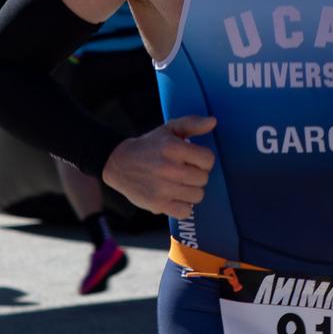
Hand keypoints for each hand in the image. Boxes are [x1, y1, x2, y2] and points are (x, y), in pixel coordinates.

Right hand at [101, 115, 216, 219]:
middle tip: (184, 172)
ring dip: (191, 191)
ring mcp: (163, 188)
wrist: (119, 163)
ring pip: (197, 195)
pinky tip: (175, 197)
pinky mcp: (157, 204)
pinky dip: (182, 206)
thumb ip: (192, 123)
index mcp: (173, 147)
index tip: (193, 160)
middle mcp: (168, 168)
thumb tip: (213, 121)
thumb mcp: (169, 129)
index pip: (208, 160)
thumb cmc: (149, 146)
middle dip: (196, 175)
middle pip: (203, 179)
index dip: (203, 160)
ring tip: (180, 184)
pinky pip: (185, 211)